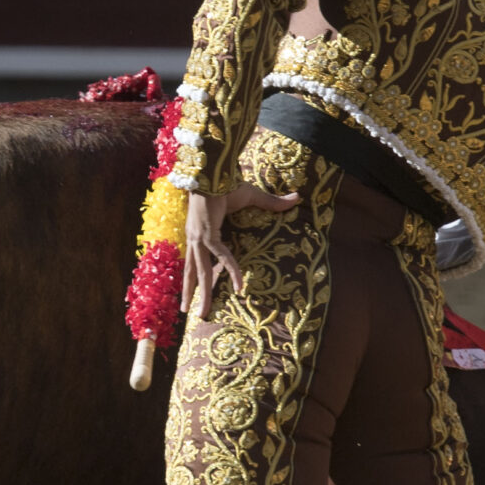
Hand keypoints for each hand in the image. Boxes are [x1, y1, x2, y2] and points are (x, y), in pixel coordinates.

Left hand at [180, 184, 301, 320]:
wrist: (216, 170)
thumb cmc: (227, 182)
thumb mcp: (250, 197)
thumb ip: (271, 203)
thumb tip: (297, 198)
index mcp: (200, 233)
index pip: (197, 260)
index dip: (195, 277)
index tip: (192, 294)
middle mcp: (196, 239)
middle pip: (193, 271)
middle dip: (190, 293)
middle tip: (187, 313)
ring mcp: (199, 238)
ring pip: (201, 271)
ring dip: (201, 293)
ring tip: (198, 314)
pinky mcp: (208, 234)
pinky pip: (222, 256)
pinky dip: (231, 270)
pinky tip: (239, 287)